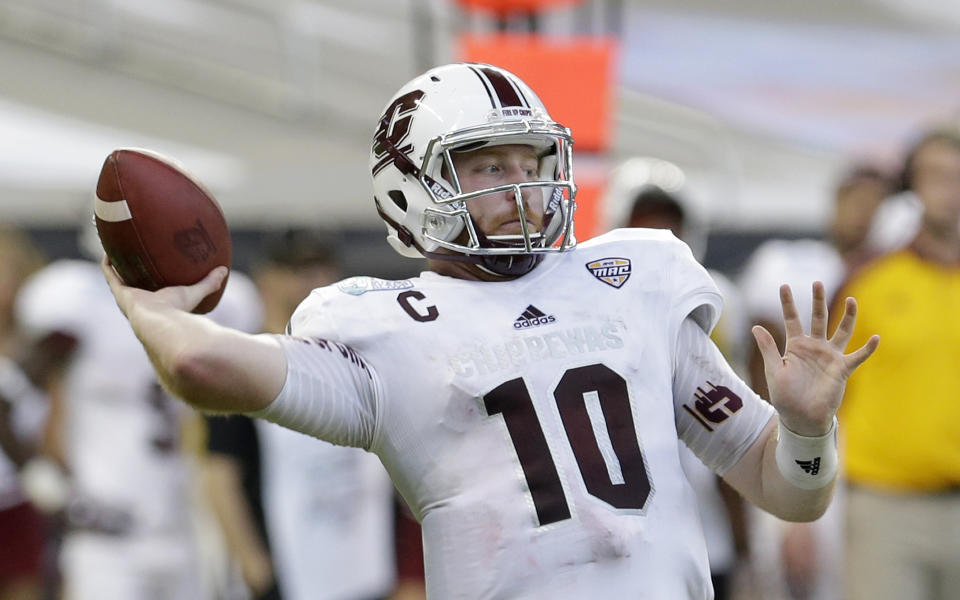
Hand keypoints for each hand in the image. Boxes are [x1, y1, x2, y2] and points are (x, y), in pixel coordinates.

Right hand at [100, 255, 227, 317]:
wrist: (160, 321)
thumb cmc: (178, 310)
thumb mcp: (194, 292)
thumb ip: (209, 283)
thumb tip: (224, 269)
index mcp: (153, 301)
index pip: (149, 289)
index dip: (147, 278)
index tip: (149, 265)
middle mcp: (137, 299)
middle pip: (131, 282)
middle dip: (130, 268)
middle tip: (132, 252)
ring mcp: (126, 295)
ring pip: (117, 276)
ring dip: (116, 262)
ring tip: (117, 246)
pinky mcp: (119, 291)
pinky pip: (109, 273)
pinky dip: (108, 261)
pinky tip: (110, 247)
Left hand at [751, 281, 878, 435]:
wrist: (801, 418)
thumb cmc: (785, 396)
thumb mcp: (774, 370)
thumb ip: (768, 348)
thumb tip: (756, 326)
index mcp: (795, 346)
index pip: (792, 319)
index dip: (788, 303)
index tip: (783, 285)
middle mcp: (814, 347)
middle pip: (818, 318)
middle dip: (818, 300)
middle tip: (817, 282)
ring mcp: (829, 356)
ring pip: (841, 331)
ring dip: (848, 316)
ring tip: (852, 300)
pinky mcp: (842, 369)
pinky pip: (857, 356)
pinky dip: (867, 348)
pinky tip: (876, 338)